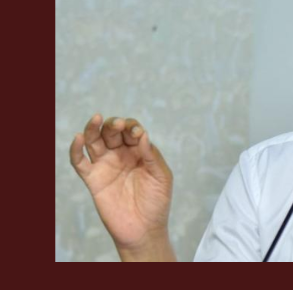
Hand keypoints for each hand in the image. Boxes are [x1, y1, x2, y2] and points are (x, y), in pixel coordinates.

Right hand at [70, 114, 174, 257]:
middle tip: (119, 125)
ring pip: (94, 141)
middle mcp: (121, 155)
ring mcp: (105, 165)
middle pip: (112, 132)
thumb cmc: (157, 202)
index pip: (131, 131)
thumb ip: (152, 156)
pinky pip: (80, 162)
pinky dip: (76, 149)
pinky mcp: (93, 179)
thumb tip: (142, 135)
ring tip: (96, 118)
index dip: (132, 127)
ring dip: (93, 128)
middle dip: (114, 124)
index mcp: (139, 151)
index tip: (137, 133)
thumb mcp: (161, 176)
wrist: (144, 229)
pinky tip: (78, 138)